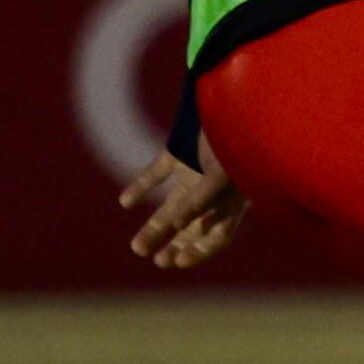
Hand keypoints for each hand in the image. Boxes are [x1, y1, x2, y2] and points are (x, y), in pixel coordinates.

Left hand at [120, 148, 248, 268]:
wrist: (235, 101)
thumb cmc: (239, 142)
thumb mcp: (223, 176)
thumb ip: (201, 201)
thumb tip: (177, 225)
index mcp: (232, 202)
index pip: (217, 236)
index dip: (200, 252)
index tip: (177, 262)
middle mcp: (213, 192)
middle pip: (193, 227)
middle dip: (176, 245)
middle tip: (157, 259)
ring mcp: (195, 172)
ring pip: (172, 206)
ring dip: (156, 226)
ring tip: (137, 248)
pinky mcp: (179, 153)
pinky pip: (157, 173)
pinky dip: (141, 186)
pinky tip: (125, 202)